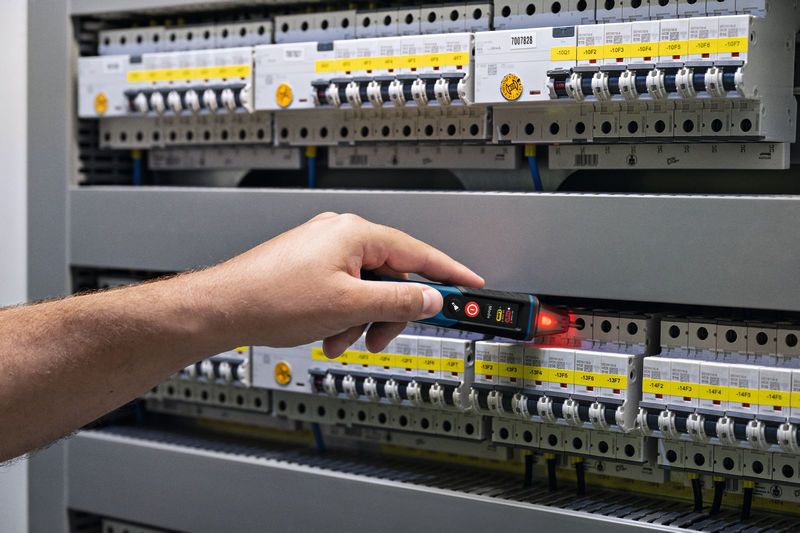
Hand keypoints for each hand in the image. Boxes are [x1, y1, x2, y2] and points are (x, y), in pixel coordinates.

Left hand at [193, 213, 483, 356]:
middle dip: (389, 312)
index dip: (449, 273)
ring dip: (362, 319)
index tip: (472, 285)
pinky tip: (327, 333)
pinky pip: (344, 289)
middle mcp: (341, 234)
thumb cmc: (272, 298)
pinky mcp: (310, 265)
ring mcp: (324, 249)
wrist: (223, 307)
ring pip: (367, 287)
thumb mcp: (349, 306)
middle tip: (381, 337)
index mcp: (355, 233)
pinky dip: (343, 314)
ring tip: (340, 339)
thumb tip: (430, 298)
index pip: (419, 252)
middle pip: (392, 275)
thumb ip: (398, 301)